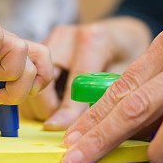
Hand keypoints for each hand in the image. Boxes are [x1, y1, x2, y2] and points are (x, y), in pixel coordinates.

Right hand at [20, 17, 150, 128]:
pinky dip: (38, 93)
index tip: (57, 129)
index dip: (66, 110)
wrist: (123, 33)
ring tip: (59, 113)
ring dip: (39, 101)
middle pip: (43, 77)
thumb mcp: (130, 76)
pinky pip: (31, 74)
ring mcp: (52, 38)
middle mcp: (68, 35)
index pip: (75, 81)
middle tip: (59, 124)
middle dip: (46, 107)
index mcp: (94, 40)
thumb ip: (109, 97)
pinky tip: (54, 101)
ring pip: (31, 77)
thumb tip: (94, 129)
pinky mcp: (43, 44)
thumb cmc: (129, 55)